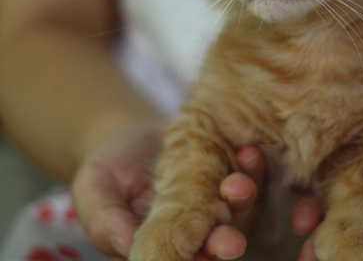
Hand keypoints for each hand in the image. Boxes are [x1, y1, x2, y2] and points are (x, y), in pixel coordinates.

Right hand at [71, 124, 264, 259]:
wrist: (128, 132)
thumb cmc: (105, 170)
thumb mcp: (94, 193)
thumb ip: (107, 224)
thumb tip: (130, 247)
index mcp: (163, 243)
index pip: (181, 260)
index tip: (200, 260)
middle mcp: (197, 227)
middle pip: (216, 242)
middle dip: (224, 242)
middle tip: (231, 243)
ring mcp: (217, 196)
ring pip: (238, 207)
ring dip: (243, 198)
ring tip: (240, 186)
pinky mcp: (229, 165)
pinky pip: (245, 169)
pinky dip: (250, 165)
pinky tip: (249, 153)